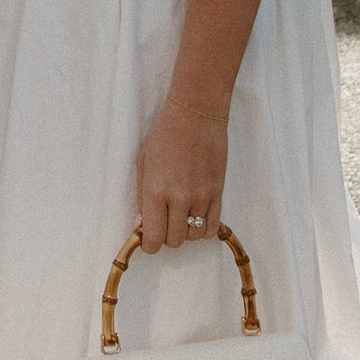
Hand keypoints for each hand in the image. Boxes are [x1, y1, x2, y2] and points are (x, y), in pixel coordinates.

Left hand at [133, 98, 226, 255]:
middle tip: (162, 224)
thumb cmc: (164, 135)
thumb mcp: (143, 163)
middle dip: (165, 238)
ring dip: (185, 232)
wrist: (196, 115)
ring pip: (194, 236)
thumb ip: (142, 198)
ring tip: (180, 217)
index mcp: (156, 191)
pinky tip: (196, 219)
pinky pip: (212, 227)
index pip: (154, 237)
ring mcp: (201, 197)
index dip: (149, 244)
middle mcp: (179, 198)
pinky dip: (203, 229)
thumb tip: (141, 225)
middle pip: (174, 241)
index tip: (148, 239)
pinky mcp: (218, 193)